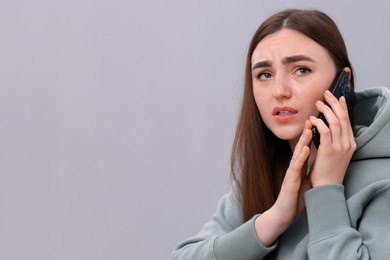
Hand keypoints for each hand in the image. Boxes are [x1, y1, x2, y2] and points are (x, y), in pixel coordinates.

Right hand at [255, 121, 311, 245]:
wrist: (284, 214)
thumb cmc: (295, 199)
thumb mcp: (305, 181)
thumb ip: (308, 170)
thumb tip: (318, 162)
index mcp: (299, 168)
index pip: (305, 148)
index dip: (310, 136)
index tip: (317, 123)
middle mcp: (294, 168)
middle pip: (301, 146)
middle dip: (306, 132)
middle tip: (312, 117)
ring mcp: (291, 173)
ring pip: (297, 153)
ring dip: (303, 140)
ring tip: (309, 128)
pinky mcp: (290, 181)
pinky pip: (296, 167)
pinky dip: (300, 157)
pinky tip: (305, 149)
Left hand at [309, 90, 355, 186]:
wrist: (326, 187)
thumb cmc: (327, 169)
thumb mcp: (336, 153)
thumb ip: (334, 139)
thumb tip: (327, 124)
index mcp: (351, 143)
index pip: (348, 120)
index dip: (343, 107)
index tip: (337, 97)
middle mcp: (348, 144)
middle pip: (342, 117)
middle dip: (334, 103)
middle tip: (326, 94)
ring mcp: (340, 147)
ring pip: (335, 122)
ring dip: (325, 110)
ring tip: (317, 103)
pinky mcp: (329, 150)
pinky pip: (325, 131)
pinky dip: (319, 122)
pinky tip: (312, 119)